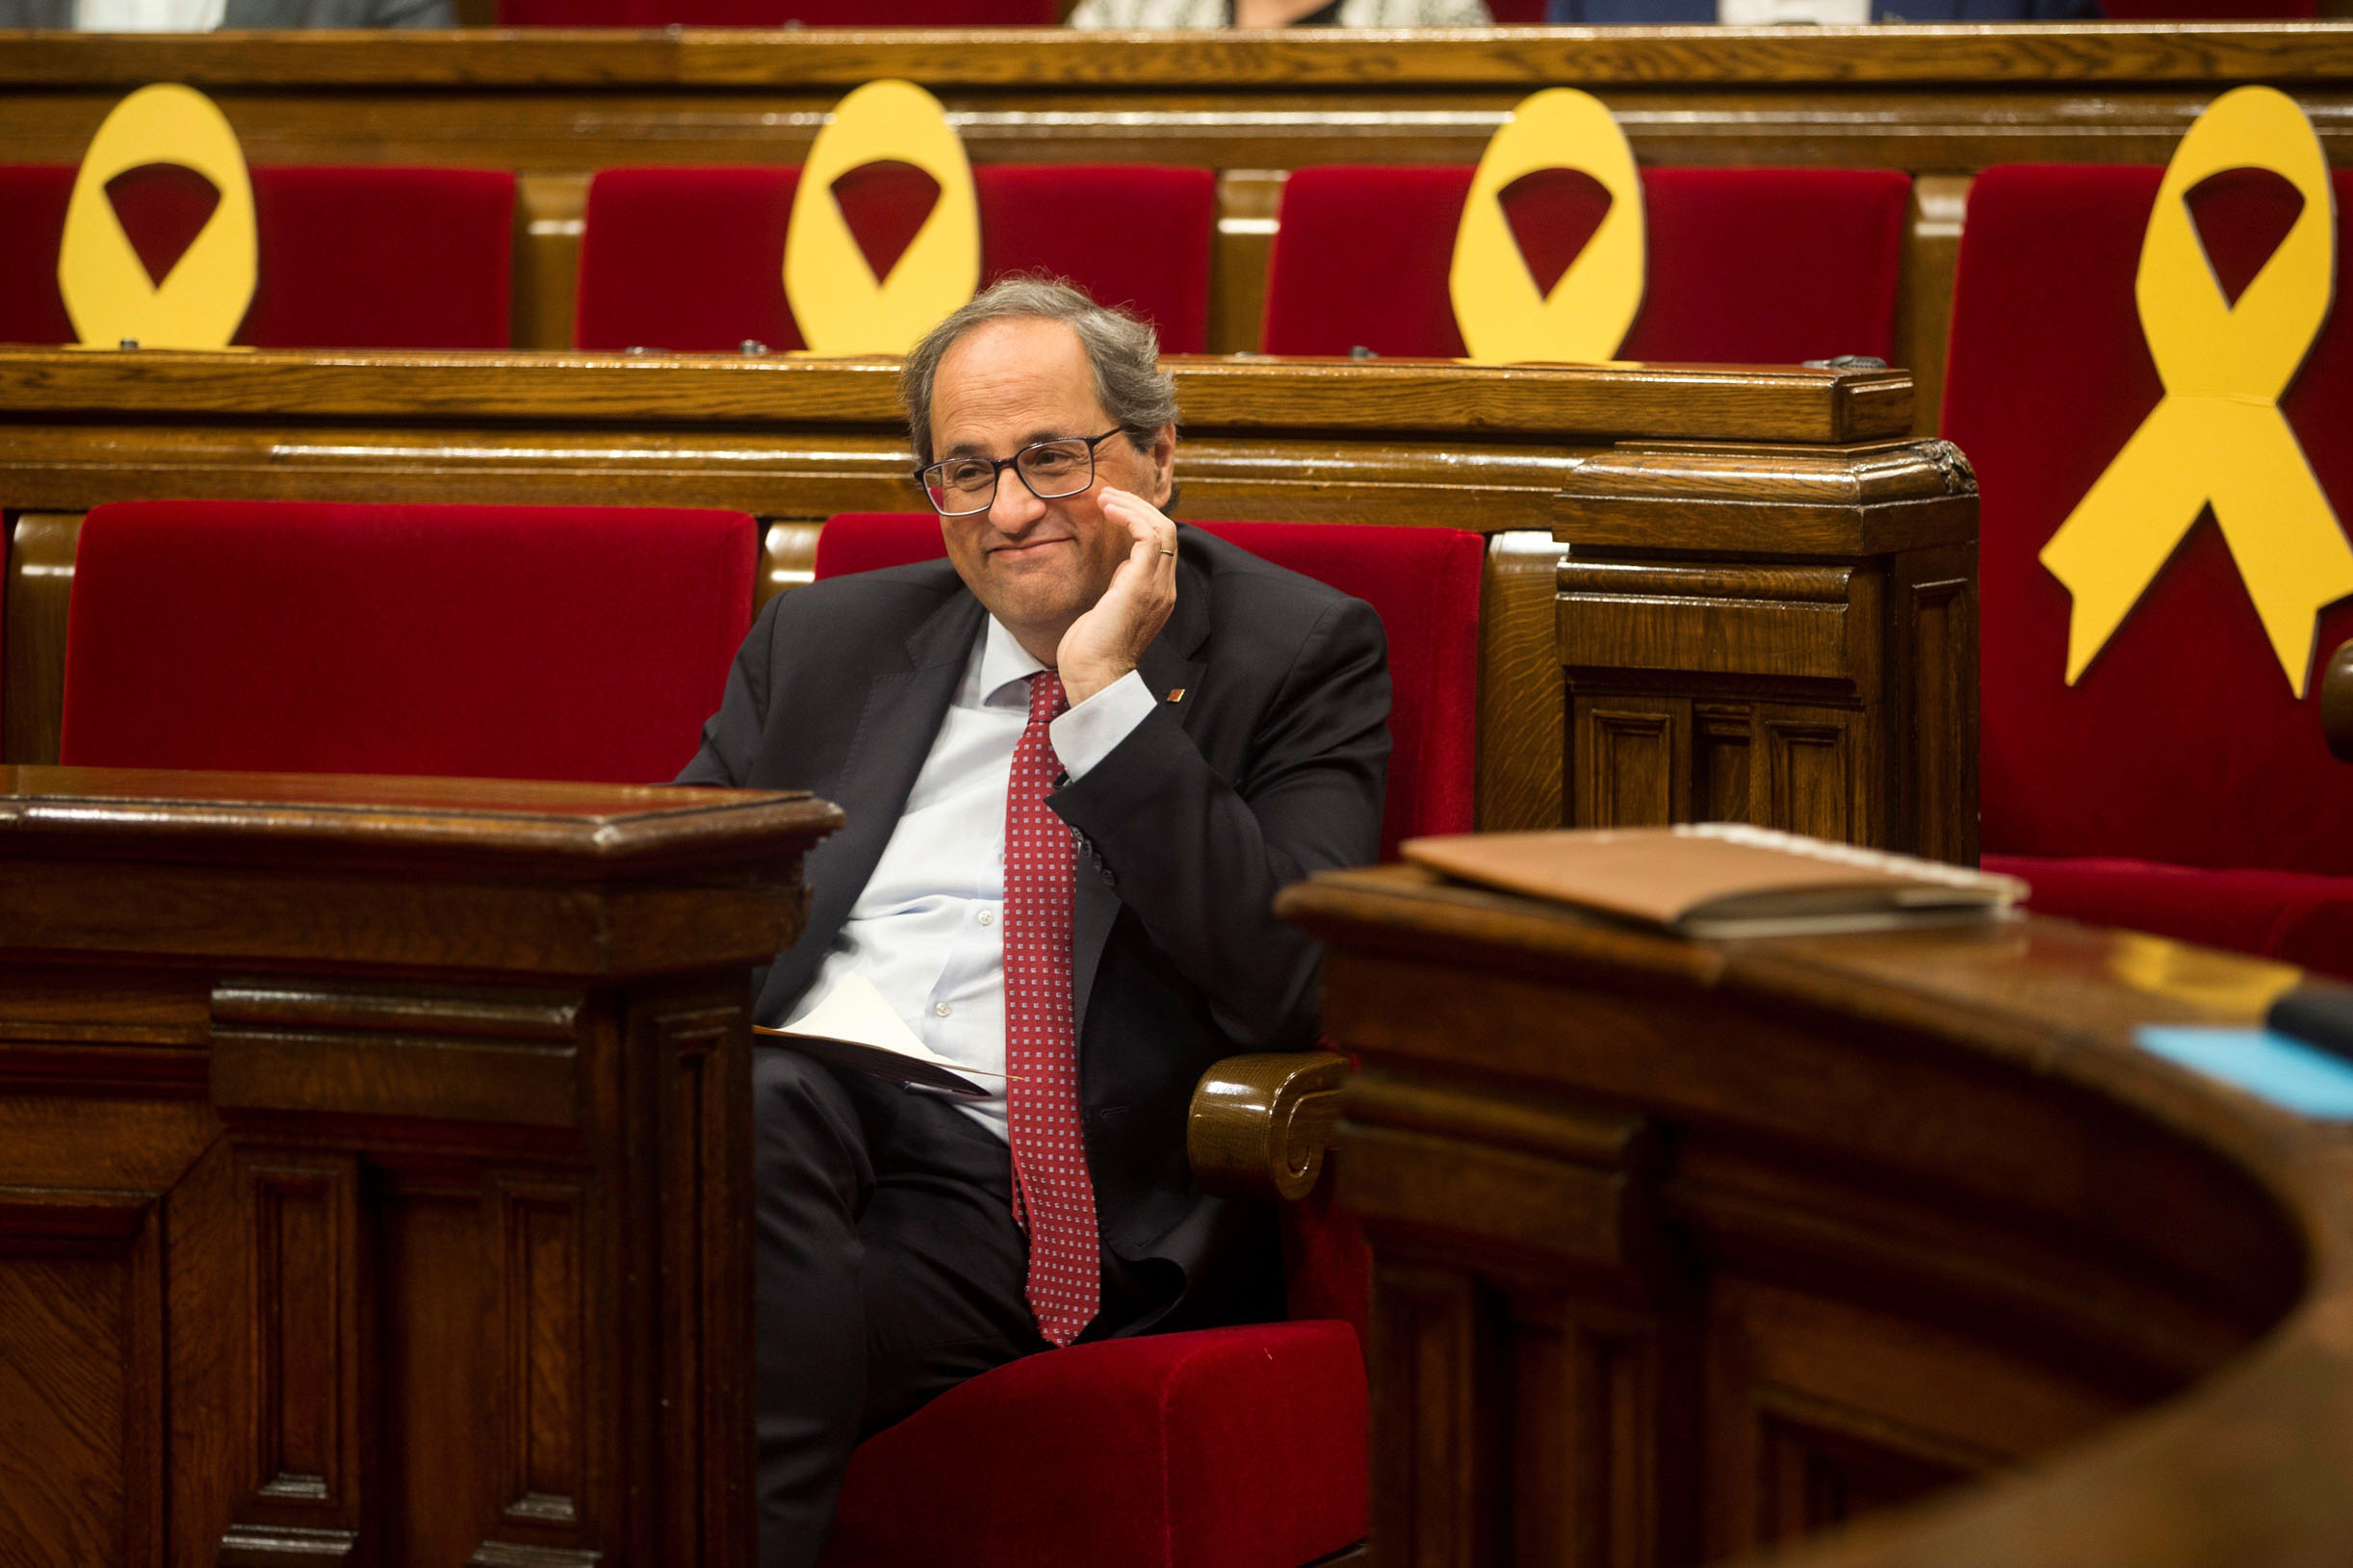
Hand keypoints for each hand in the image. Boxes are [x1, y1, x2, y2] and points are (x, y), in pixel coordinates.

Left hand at [1057, 488, 1177, 705]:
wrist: (1093, 674)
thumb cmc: (1093, 647)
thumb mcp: (1111, 606)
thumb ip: (1123, 583)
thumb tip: (1123, 562)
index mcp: (1158, 593)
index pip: (1163, 544)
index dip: (1140, 519)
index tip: (1113, 507)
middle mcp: (1164, 588)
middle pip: (1167, 530)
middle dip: (1137, 506)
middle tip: (1109, 494)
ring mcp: (1156, 587)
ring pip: (1162, 528)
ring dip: (1133, 507)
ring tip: (1106, 498)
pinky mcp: (1141, 584)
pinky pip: (1149, 537)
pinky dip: (1130, 518)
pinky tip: (1109, 512)